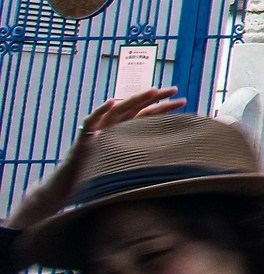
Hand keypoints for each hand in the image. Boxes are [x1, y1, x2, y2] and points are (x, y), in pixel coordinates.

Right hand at [10, 89, 189, 229]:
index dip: (163, 106)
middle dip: (154, 98)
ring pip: (118, 110)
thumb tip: (175, 154)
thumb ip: (146, 155)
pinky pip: (91, 121)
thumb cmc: (101, 174)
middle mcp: (113, 126)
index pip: (147, 114)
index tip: (181, 99)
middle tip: (174, 89)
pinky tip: (111, 102)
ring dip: (134, 99)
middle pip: (136, 107)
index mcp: (126, 130)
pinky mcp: (84, 138)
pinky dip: (100, 111)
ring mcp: (99, 130)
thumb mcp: (129, 163)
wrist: (72, 185)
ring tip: (150, 91)